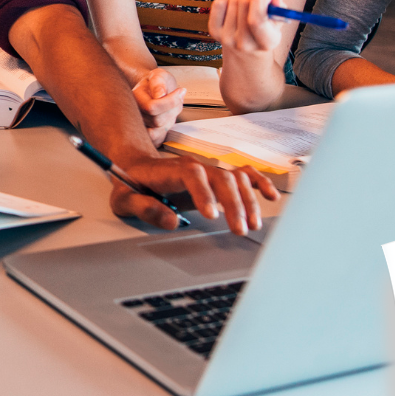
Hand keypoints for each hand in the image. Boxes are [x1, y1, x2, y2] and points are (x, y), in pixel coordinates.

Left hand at [107, 153, 276, 235]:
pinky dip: (259, 183)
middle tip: (238, 229)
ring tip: (252, 224)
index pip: (192, 175)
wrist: (136, 168)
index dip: (204, 193)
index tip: (211, 215)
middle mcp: (194, 167)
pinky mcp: (216, 177)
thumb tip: (171, 221)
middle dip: (233, 204)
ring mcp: (208, 171)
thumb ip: (144, 208)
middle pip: (221, 178)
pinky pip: (243, 174)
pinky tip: (270, 196)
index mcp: (170, 170)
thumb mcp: (124, 199)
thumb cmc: (131, 184)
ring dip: (248, 200)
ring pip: (236, 178)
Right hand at [130, 68, 185, 145]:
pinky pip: (157, 139)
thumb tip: (160, 94)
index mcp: (134, 98)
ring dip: (170, 120)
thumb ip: (158, 82)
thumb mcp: (159, 75)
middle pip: (157, 121)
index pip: (152, 108)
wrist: (156, 89)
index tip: (180, 91)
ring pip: (158, 131)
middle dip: (172, 110)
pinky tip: (167, 118)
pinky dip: (166, 129)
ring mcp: (139, 125)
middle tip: (176, 99)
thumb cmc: (157, 83)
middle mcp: (134, 113)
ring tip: (170, 108)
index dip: (170, 101)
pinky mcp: (146, 134)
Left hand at [209, 0, 286, 55]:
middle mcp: (244, 44)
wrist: (246, 49)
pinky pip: (219, 3)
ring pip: (234, 1)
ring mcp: (227, 38)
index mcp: (266, 43)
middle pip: (244, 4)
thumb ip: (279, 8)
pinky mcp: (214, 31)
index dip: (262, 0)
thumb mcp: (277, 21)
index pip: (257, 20)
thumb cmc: (265, 29)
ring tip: (247, 6)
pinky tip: (234, 6)